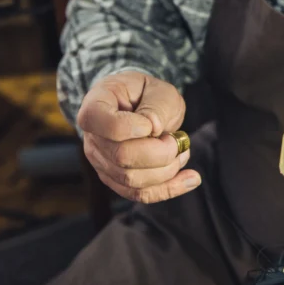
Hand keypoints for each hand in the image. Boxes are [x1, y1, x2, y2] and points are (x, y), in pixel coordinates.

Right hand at [76, 71, 200, 202]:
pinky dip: (168, 188)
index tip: (151, 125)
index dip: (126, 126)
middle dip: (159, 152)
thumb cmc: (149, 94)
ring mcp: (101, 160)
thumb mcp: (159, 91)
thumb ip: (156, 107)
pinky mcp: (116, 179)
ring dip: (166, 170)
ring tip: (183, 152)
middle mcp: (92, 135)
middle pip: (120, 155)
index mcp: (96, 102)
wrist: (144, 107)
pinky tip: (191, 178)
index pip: (95, 119)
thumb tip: (154, 130)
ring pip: (131, 179)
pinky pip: (139, 193)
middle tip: (176, 140)